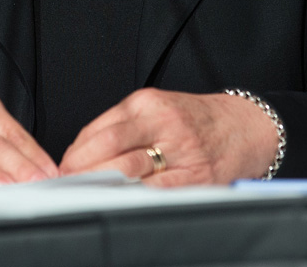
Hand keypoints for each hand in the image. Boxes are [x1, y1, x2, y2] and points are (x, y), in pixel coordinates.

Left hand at [58, 88, 277, 185]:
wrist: (243, 126)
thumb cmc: (191, 120)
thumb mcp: (153, 108)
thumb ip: (118, 127)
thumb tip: (78, 155)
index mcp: (147, 104)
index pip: (100, 131)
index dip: (76, 155)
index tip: (63, 169)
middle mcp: (164, 124)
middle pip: (111, 151)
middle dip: (84, 173)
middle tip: (68, 187)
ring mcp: (182, 151)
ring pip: (131, 173)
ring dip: (103, 188)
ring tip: (87, 196)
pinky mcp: (198, 177)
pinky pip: (158, 192)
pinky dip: (134, 199)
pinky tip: (121, 203)